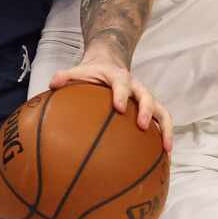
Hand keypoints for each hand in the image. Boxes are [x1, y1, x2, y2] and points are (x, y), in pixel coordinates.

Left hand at [48, 50, 172, 152]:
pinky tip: (164, 155)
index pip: (122, 83)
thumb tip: (51, 84)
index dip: (121, 94)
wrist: (110, 62)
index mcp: (118, 77)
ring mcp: (145, 98)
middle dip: (147, 111)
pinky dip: (166, 136)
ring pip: (161, 111)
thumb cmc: (93, 73)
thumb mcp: (79, 70)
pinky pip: (163, 122)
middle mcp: (136, 87)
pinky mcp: (151, 109)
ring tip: (166, 148)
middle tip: (143, 126)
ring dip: (165, 128)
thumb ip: (66, 76)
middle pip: (146, 96)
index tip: (119, 108)